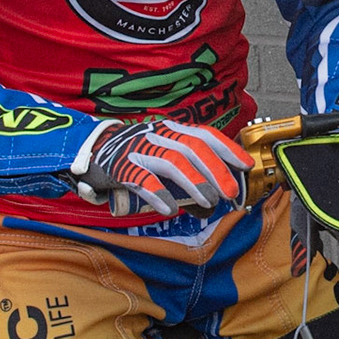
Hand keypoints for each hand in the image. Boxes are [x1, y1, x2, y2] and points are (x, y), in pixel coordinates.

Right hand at [73, 119, 251, 216]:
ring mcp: (139, 149)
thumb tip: (217, 195)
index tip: (245, 166)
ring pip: (172, 162)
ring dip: (194, 183)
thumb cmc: (137, 155)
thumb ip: (188, 168)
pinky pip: (142, 180)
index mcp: (172, 129)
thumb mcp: (165, 153)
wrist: (92, 151)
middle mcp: (158, 135)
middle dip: (216, 170)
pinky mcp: (121, 167)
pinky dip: (158, 194)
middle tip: (231, 192)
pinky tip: (169, 209)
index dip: (228, 149)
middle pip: (193, 148)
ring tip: (208, 202)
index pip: (205, 134)